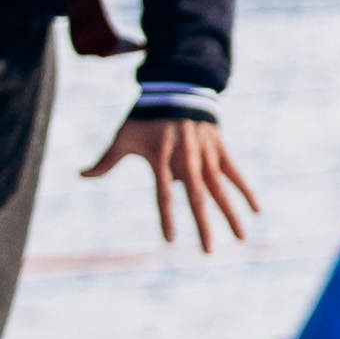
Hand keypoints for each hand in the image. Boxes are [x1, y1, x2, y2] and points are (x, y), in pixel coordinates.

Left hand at [87, 107, 261, 252]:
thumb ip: (106, 160)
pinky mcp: (220, 149)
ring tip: (241, 237)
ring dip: (231, 213)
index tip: (170, 239)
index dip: (167, 216)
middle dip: (205, 225)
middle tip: (209, 251)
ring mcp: (206, 155)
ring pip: (221, 189)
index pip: (163, 194)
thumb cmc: (145, 116)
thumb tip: (82, 176)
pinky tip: (257, 210)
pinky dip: (246, 190)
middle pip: (197, 197)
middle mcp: (186, 160)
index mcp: (161, 159)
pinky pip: (236, 173)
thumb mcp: (123, 136)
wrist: (176, 87)